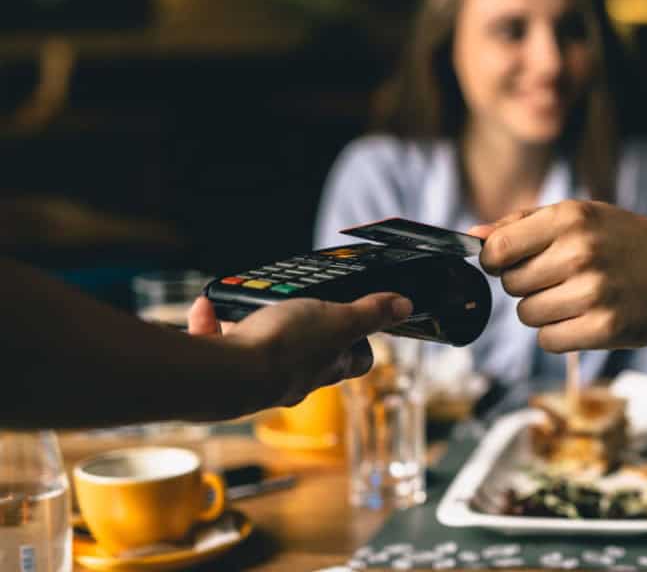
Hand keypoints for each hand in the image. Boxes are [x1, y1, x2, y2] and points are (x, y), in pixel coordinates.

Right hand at [187, 293, 411, 408]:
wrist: (225, 377)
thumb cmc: (286, 350)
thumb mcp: (338, 319)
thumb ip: (370, 313)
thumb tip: (405, 306)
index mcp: (328, 366)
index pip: (357, 359)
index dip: (362, 341)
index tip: (359, 320)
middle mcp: (295, 378)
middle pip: (309, 355)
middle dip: (304, 329)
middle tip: (297, 303)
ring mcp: (257, 379)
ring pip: (260, 349)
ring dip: (251, 324)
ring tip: (246, 302)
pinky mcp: (222, 374)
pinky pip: (218, 344)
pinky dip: (211, 323)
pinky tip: (206, 307)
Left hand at [471, 201, 646, 351]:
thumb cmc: (625, 242)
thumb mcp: (581, 216)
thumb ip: (523, 223)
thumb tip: (472, 236)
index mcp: (571, 218)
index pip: (498, 248)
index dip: (494, 260)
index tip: (507, 263)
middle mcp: (580, 253)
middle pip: (511, 284)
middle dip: (526, 284)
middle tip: (558, 278)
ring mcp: (593, 293)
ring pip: (526, 314)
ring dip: (543, 310)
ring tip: (574, 297)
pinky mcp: (603, 328)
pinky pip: (548, 340)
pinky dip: (559, 333)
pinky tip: (583, 317)